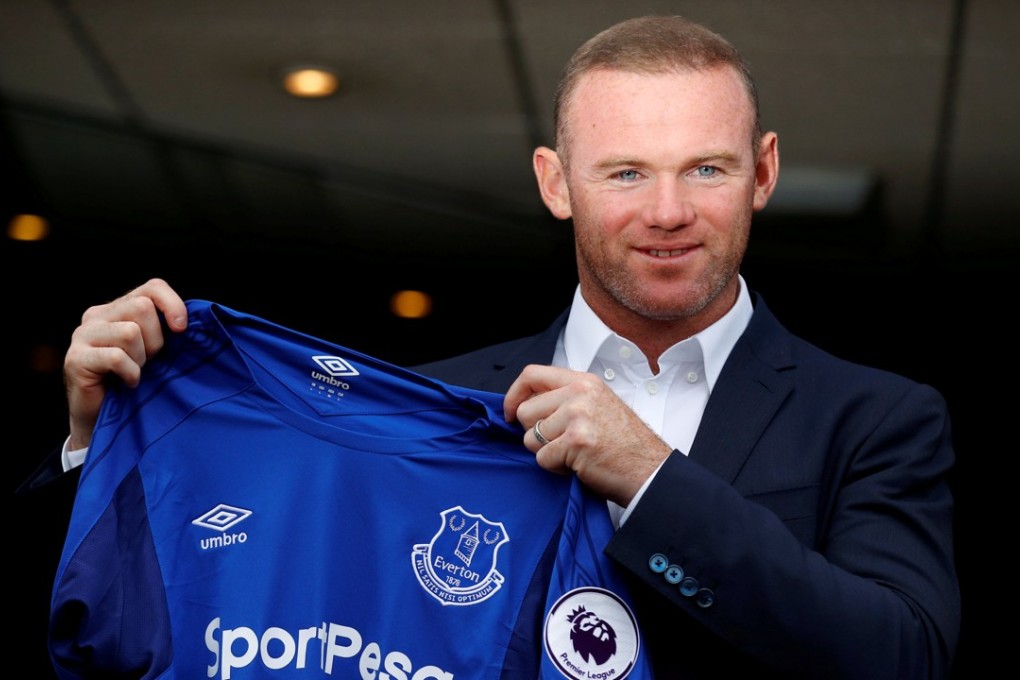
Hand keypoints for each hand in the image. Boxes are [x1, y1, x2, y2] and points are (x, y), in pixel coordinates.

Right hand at [63, 278, 187, 449]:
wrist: (103, 421)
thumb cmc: (135, 383)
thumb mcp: (155, 352)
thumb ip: (166, 331)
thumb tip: (192, 322)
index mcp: (118, 308)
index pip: (153, 287)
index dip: (173, 305)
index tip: (181, 331)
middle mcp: (98, 315)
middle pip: (142, 307)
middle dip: (155, 340)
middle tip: (149, 362)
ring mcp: (83, 335)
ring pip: (130, 332)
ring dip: (141, 359)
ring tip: (135, 373)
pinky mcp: (75, 358)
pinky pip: (116, 357)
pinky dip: (130, 373)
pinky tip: (129, 383)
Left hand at [504, 364, 672, 506]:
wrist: (649, 470)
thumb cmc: (624, 444)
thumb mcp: (598, 405)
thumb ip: (565, 398)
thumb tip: (524, 404)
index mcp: (584, 382)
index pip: (532, 374)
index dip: (514, 394)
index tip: (509, 412)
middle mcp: (579, 394)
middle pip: (525, 412)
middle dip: (534, 433)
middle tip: (561, 442)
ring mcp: (577, 416)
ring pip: (529, 438)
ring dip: (546, 452)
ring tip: (574, 454)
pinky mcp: (575, 441)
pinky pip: (542, 459)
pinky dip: (556, 468)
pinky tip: (578, 465)